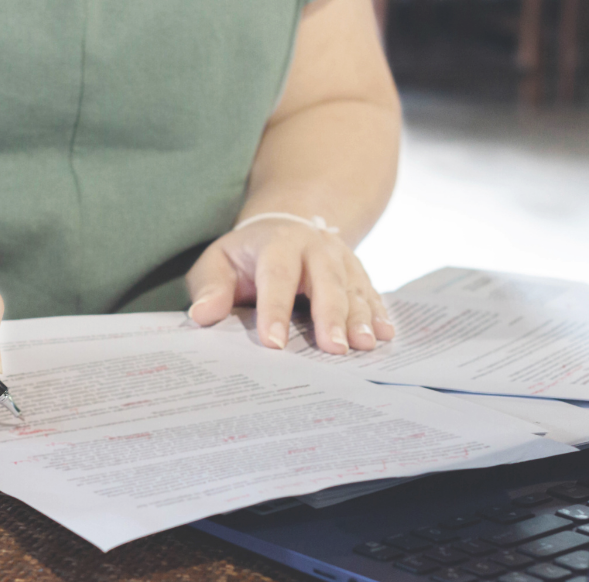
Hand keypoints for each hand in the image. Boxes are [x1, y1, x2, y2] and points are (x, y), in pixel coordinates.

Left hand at [185, 219, 393, 353]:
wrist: (284, 226)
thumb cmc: (245, 255)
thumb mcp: (218, 262)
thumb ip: (210, 287)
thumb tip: (202, 316)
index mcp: (277, 243)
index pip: (276, 276)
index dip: (274, 310)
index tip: (272, 344)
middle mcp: (314, 247)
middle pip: (326, 281)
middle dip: (330, 316)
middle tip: (334, 349)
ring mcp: (340, 259)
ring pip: (353, 288)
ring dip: (361, 318)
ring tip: (365, 345)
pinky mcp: (357, 273)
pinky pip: (371, 293)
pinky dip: (379, 314)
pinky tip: (386, 335)